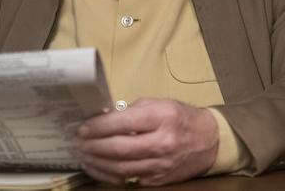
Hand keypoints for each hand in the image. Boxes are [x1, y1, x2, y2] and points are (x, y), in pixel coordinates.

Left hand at [72, 98, 218, 186]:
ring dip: (96, 163)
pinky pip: (128, 180)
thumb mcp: (158, 104)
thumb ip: (130, 111)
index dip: (98, 127)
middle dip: (92, 146)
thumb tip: (102, 118)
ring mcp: (161, 165)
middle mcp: (162, 143)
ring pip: (121, 168)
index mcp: (161, 118)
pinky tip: (97, 167)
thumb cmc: (180, 117)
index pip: (123, 123)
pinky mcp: (159, 180)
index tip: (82, 127)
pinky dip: (109, 175)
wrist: (209, 141)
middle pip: (119, 149)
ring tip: (82, 155)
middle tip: (76, 143)